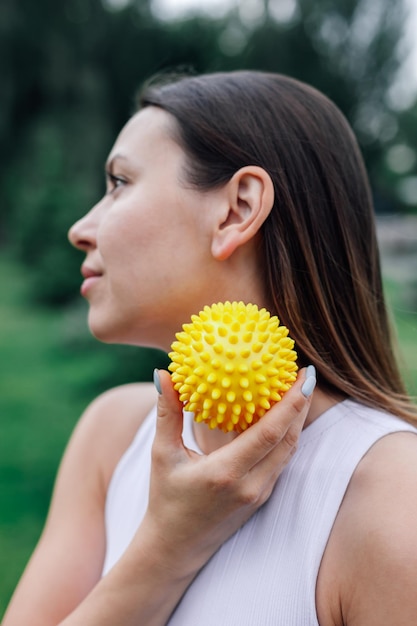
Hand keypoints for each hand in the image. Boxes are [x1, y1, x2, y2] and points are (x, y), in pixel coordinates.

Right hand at [139, 366, 315, 578]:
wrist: (175, 548)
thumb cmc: (165, 500)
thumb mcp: (162, 455)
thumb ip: (167, 414)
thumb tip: (162, 374)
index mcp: (226, 473)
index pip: (270, 433)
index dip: (291, 403)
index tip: (301, 375)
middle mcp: (250, 485)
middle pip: (289, 439)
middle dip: (302, 404)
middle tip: (306, 372)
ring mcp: (259, 493)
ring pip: (290, 451)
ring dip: (298, 420)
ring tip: (300, 389)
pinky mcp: (262, 497)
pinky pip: (282, 461)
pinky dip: (287, 435)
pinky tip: (284, 417)